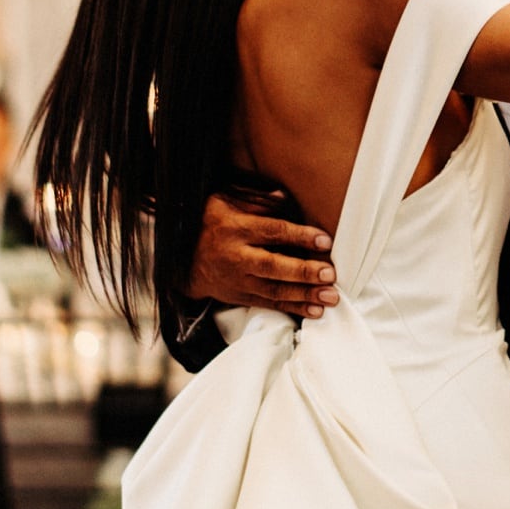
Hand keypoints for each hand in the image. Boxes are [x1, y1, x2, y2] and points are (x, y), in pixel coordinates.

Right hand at [186, 192, 339, 317]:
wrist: (179, 258)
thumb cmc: (209, 223)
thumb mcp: (223, 200)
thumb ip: (255, 199)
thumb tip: (284, 198)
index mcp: (236, 228)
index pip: (272, 232)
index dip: (299, 236)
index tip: (324, 240)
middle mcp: (237, 256)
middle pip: (274, 266)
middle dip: (303, 271)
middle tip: (329, 274)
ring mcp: (238, 280)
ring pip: (274, 290)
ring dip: (304, 295)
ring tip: (330, 297)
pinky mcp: (240, 296)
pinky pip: (269, 304)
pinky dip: (292, 308)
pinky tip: (314, 310)